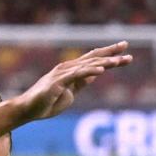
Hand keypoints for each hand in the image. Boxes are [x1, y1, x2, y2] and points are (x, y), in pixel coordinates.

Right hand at [12, 42, 130, 122]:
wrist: (29, 109)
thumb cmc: (47, 102)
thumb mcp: (71, 92)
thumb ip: (82, 82)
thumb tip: (95, 74)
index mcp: (73, 70)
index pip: (94, 59)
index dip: (110, 54)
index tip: (125, 51)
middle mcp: (69, 68)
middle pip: (93, 58)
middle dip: (111, 52)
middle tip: (126, 46)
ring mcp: (63, 74)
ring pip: (87, 65)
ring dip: (104, 63)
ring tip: (118, 61)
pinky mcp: (58, 82)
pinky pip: (76, 75)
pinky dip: (89, 72)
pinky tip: (101, 71)